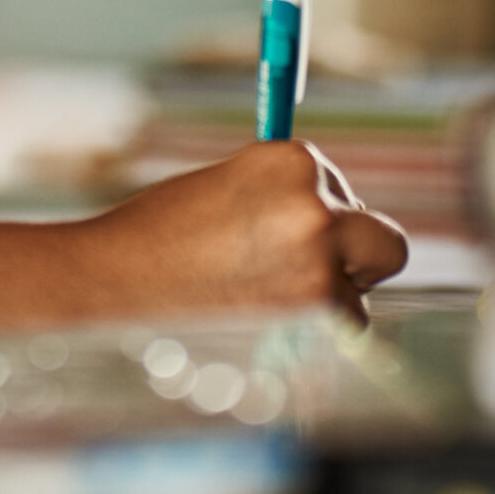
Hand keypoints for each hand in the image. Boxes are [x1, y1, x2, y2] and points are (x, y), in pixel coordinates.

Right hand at [72, 140, 407, 320]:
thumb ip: (282, 199)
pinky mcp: (313, 306)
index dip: (319, 219)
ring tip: (255, 303)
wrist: (112, 277)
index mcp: (293, 158)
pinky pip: (343, 328)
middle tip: (310, 278)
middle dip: (356, 264)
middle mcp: (315, 201)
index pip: (339, 191)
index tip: (283, 238)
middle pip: (383, 242)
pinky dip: (311, 335)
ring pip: (360, 292)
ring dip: (326, 302)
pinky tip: (258, 323)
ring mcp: (319, 255)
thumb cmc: (159, 236)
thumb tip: (333, 221)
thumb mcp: (227, 190)